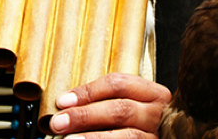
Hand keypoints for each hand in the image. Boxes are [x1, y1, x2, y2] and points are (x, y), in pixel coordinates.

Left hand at [48, 73, 170, 137]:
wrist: (151, 136)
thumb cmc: (132, 121)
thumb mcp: (123, 104)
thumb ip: (102, 102)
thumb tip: (65, 106)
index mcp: (151, 93)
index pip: (118, 84)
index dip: (87, 91)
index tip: (62, 101)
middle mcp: (158, 114)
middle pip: (120, 109)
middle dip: (85, 115)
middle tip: (58, 122)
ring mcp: (156, 136)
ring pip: (127, 135)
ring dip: (94, 137)